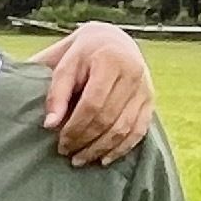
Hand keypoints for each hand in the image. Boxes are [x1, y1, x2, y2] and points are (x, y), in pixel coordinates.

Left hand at [36, 22, 153, 165]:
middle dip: (86, 141)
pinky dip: (122, 148)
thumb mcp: (63, 64)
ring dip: (101, 149)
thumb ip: (56, 92)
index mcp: (110, 60)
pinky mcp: (150, 100)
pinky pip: (139, 130)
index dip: (75, 127)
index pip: (93, 103)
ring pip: (125, 128)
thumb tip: (50, 125)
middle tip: (66, 153)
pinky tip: (104, 159)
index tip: (59, 142)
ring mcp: (145, 88)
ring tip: (80, 159)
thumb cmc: (80, 55)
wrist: (110, 40)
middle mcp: (133, 72)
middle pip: (109, 118)